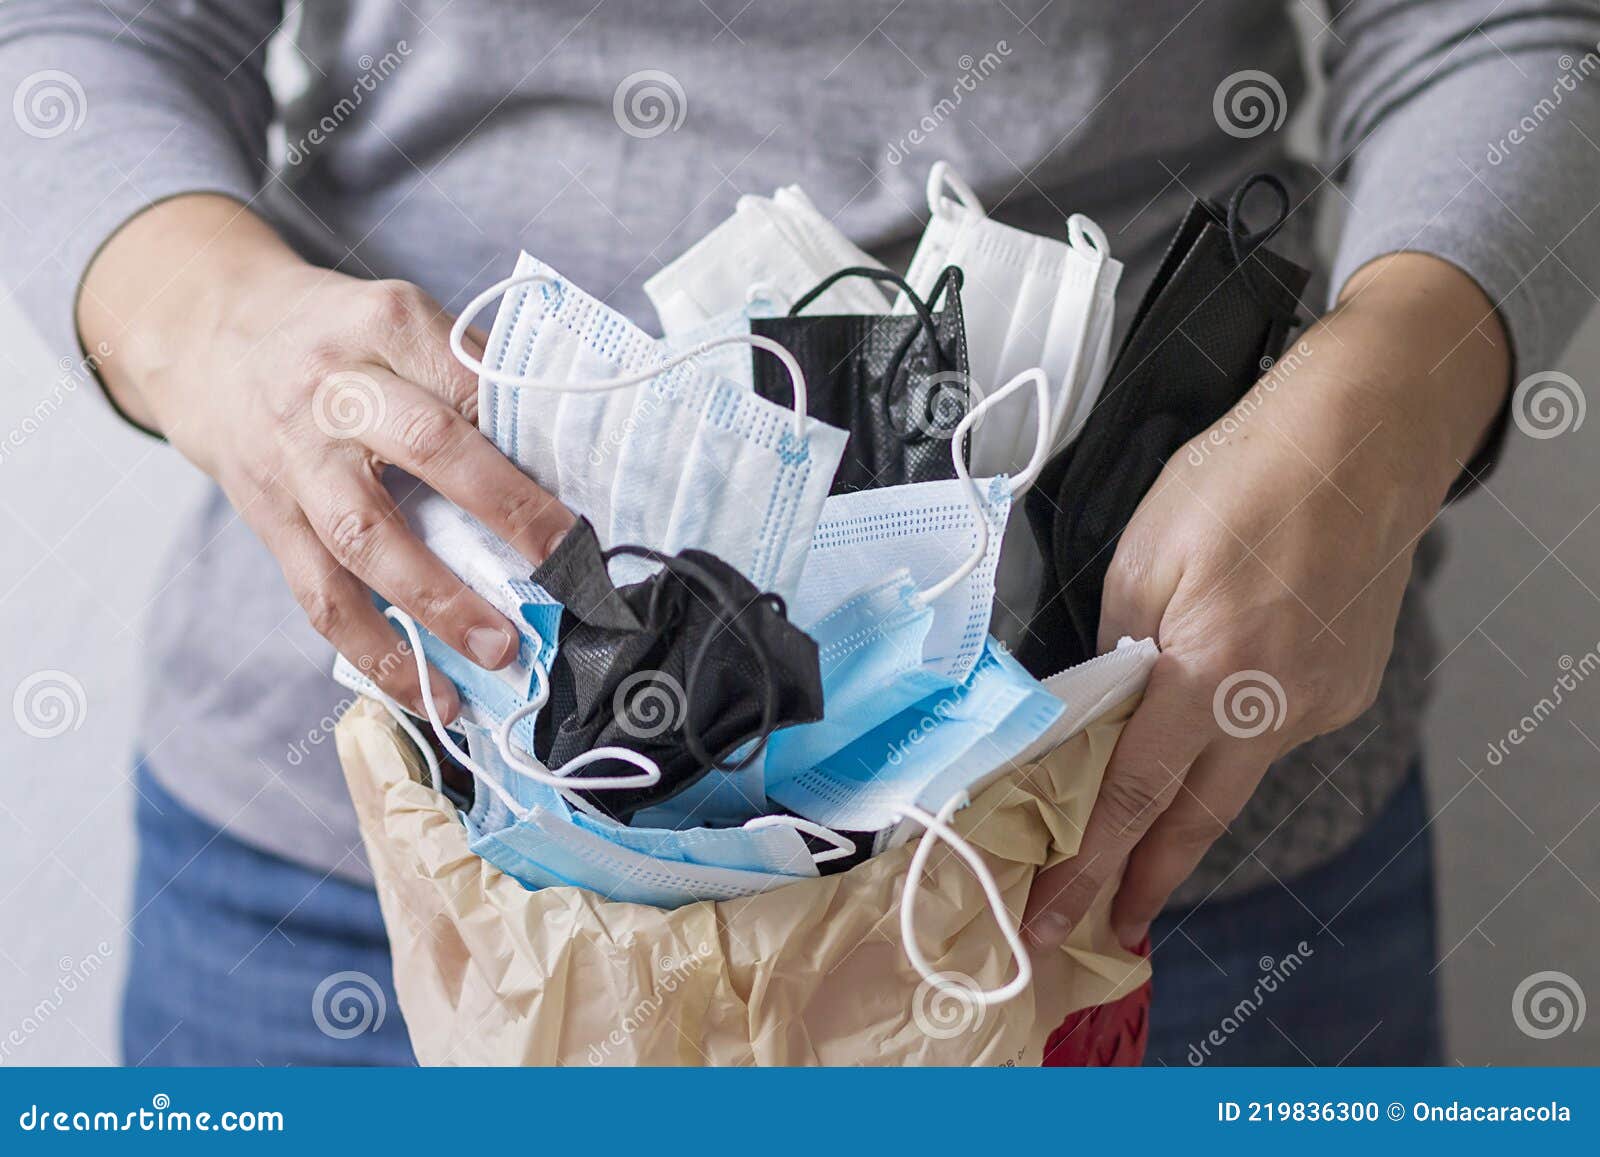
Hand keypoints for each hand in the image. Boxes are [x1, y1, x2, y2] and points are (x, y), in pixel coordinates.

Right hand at [78, 195, 573, 719]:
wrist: (210, 339)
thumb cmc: (338, 338)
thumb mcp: (400, 319)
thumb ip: (472, 372)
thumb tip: (567, 452)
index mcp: (384, 327)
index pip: (472, 379)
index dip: (529, 431)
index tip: (585, 484)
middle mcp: (336, 392)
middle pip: (427, 448)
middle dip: (505, 509)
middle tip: (567, 563)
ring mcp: (298, 464)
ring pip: (368, 538)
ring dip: (439, 603)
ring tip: (500, 650)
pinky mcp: (272, 524)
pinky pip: (323, 599)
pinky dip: (378, 654)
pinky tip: (430, 695)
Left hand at [1022, 252, 1510, 950]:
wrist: (1360, 439)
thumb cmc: (1240, 478)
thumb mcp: (1142, 556)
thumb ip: (1117, 648)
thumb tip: (1098, 707)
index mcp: (1211, 672)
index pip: (1133, 793)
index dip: (1090, 863)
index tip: (1058, 915)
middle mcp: (1275, 705)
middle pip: (1197, 818)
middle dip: (1147, 879)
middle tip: (1110, 929)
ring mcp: (1322, 701)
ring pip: (1237, 773)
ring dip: (1188, 805)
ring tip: (1143, 831)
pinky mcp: (1348, 686)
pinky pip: (1273, 729)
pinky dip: (1234, 734)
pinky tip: (1217, 709)